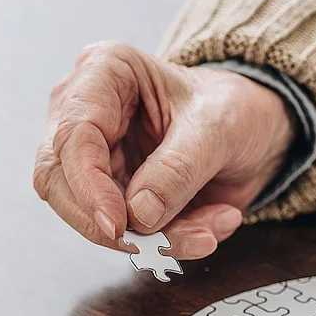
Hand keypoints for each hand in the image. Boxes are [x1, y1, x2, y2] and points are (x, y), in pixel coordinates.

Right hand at [34, 41, 295, 258]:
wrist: (254, 129)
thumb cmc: (233, 107)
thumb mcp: (218, 127)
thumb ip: (179, 168)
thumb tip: (138, 213)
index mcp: (105, 72)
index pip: (73, 134)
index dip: (88, 186)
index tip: (119, 224)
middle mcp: (86, 112)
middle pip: (61, 182)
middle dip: (114, 223)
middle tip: (163, 243)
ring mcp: (94, 156)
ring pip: (92, 216)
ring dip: (152, 238)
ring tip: (208, 231)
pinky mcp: (112, 193)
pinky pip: (125, 232)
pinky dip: (168, 240)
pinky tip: (210, 226)